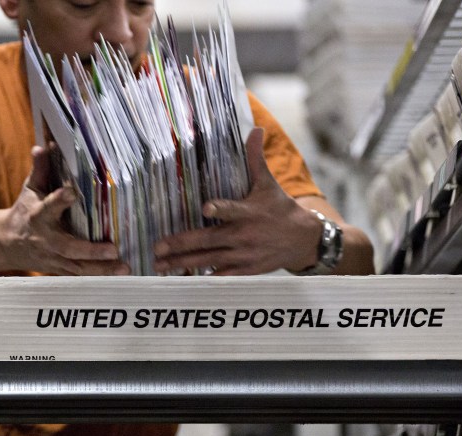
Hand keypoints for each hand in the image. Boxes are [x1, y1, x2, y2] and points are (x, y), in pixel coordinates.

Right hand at [0, 145, 129, 275]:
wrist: (6, 244)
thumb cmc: (24, 211)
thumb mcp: (29, 190)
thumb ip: (40, 170)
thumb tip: (43, 146)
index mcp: (37, 216)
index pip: (48, 207)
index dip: (59, 200)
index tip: (72, 192)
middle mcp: (46, 239)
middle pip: (68, 247)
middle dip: (90, 250)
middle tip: (113, 248)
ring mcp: (52, 258)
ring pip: (77, 267)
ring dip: (101, 269)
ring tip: (125, 267)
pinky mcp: (58, 270)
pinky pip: (80, 276)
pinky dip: (99, 277)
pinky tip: (121, 276)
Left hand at [153, 127, 321, 274]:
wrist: (303, 240)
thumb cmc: (280, 207)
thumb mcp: (268, 183)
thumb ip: (256, 159)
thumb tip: (255, 129)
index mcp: (249, 212)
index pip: (233, 209)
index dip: (220, 209)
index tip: (206, 208)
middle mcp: (245, 235)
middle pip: (210, 241)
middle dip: (182, 244)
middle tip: (158, 247)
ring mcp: (244, 255)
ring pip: (209, 261)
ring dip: (183, 263)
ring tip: (159, 265)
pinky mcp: (246, 270)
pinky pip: (220, 276)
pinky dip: (202, 278)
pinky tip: (180, 279)